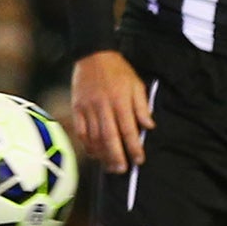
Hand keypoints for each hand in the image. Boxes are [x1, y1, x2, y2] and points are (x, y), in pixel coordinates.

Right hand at [70, 50, 154, 171]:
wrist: (93, 55)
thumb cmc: (119, 71)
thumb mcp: (137, 85)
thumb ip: (142, 107)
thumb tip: (149, 126)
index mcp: (121, 101)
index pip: (129, 129)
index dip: (134, 147)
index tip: (139, 160)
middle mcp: (103, 106)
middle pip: (109, 137)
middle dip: (116, 156)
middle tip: (122, 170)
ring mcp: (88, 108)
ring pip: (94, 137)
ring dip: (102, 154)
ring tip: (110, 166)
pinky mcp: (77, 108)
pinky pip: (81, 131)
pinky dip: (87, 144)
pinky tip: (94, 154)